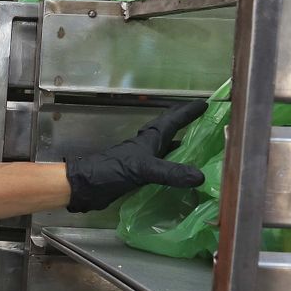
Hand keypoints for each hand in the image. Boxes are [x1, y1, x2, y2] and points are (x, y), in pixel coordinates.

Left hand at [65, 100, 207, 211]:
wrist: (85, 187)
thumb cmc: (111, 171)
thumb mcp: (144, 170)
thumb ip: (171, 172)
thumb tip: (200, 176)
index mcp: (150, 139)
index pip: (173, 120)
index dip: (188, 112)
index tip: (205, 104)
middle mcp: (148, 146)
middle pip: (170, 130)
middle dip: (185, 123)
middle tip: (203, 121)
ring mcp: (142, 160)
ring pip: (167, 149)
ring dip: (182, 146)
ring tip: (200, 147)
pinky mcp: (138, 175)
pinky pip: (162, 167)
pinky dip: (174, 168)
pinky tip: (182, 176)